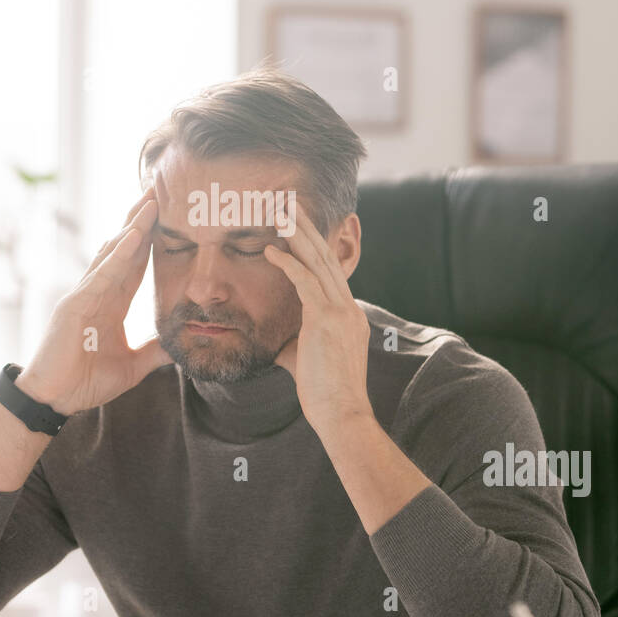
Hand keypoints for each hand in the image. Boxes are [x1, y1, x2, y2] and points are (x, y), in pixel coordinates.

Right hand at [17, 187, 172, 414]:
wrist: (53, 401)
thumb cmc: (84, 382)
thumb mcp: (131, 366)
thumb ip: (152, 352)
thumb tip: (178, 344)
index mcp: (110, 303)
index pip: (137, 264)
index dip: (152, 240)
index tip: (170, 216)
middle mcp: (97, 292)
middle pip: (125, 249)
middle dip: (143, 221)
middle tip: (161, 191)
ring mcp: (84, 295)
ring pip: (112, 253)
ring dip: (133, 227)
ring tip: (151, 202)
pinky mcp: (74, 305)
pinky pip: (101, 275)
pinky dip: (118, 255)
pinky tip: (133, 236)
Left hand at [263, 202, 372, 439]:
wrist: (343, 414)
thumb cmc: (325, 394)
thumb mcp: (306, 360)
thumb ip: (294, 344)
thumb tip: (275, 343)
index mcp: (347, 314)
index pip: (328, 271)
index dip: (311, 246)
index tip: (295, 226)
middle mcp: (348, 306)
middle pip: (326, 256)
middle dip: (307, 227)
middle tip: (289, 202)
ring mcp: (341, 311)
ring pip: (318, 261)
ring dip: (297, 234)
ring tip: (279, 210)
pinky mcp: (327, 319)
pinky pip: (305, 281)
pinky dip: (288, 262)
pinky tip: (269, 249)